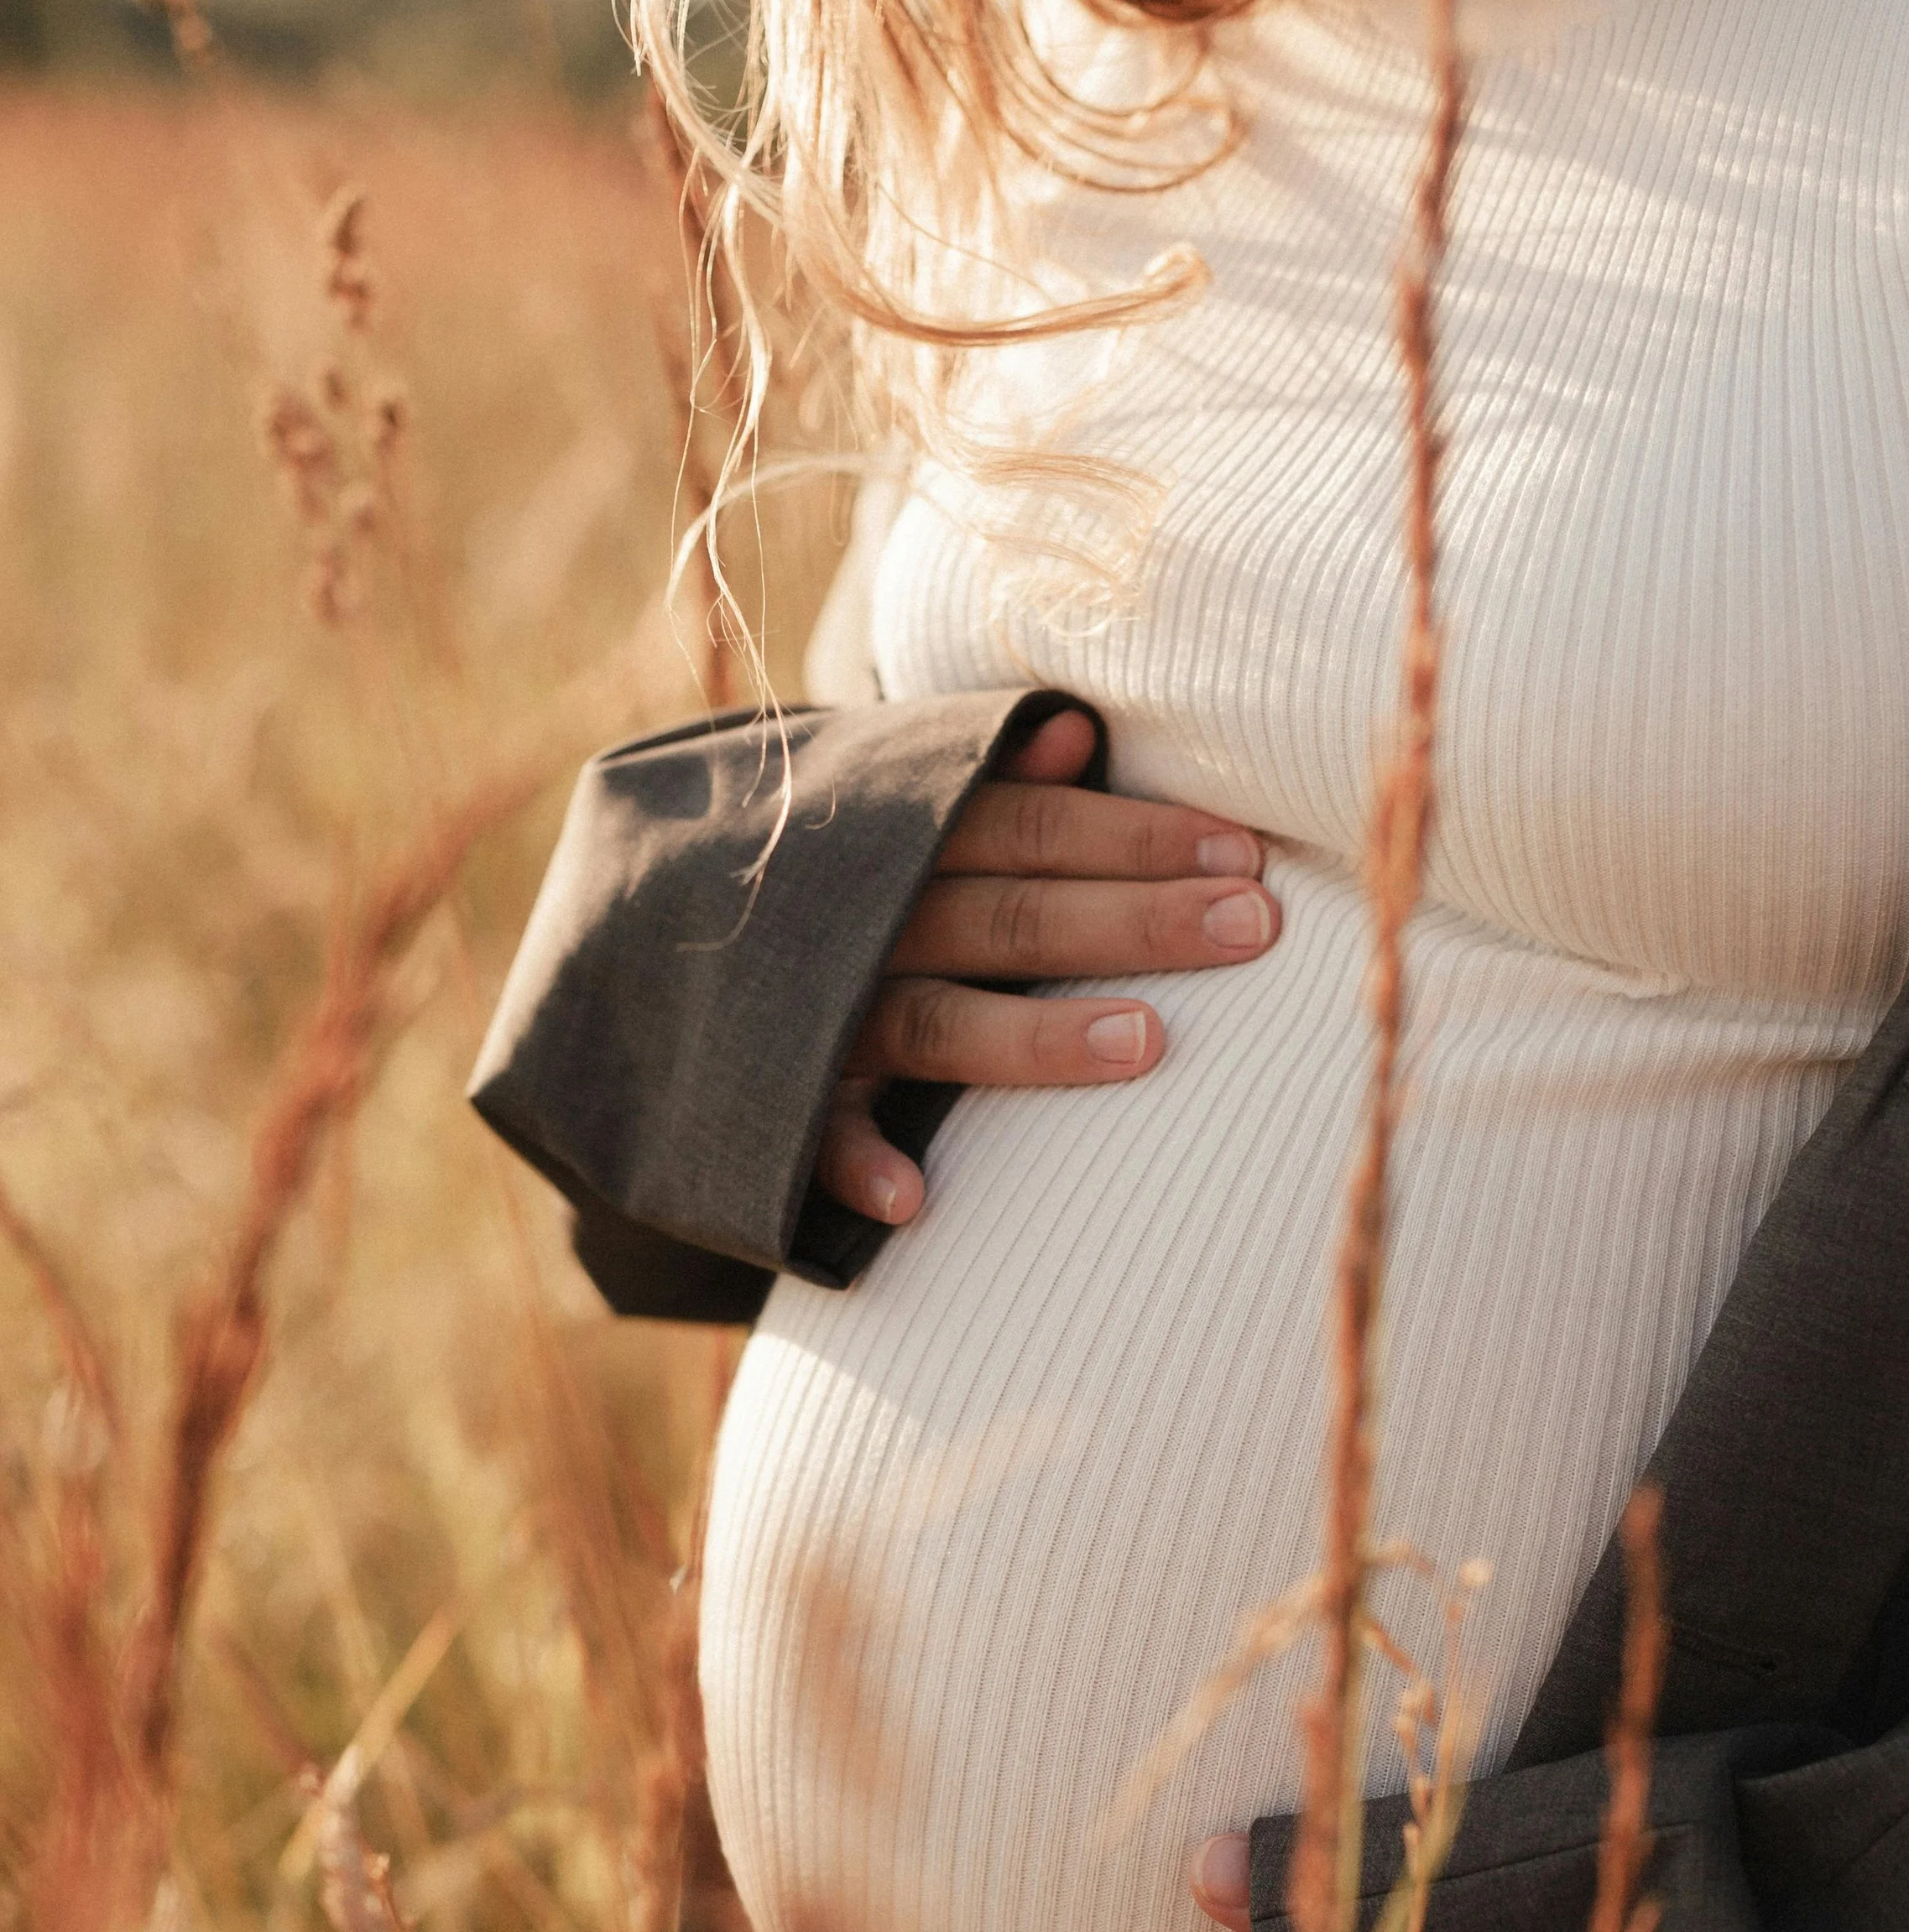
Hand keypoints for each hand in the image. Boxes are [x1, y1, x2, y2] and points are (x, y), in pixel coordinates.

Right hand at [814, 709, 1280, 1226]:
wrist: (633, 942)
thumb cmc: (810, 880)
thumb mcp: (875, 805)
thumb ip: (975, 782)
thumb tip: (1077, 730)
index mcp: (896, 838)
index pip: (1030, 827)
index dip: (1135, 836)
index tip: (1243, 852)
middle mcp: (862, 920)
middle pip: (1010, 917)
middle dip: (1134, 918)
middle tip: (1253, 927)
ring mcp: (819, 1015)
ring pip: (935, 1023)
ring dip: (1035, 1037)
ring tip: (1148, 1045)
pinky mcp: (774, 1104)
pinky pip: (813, 1139)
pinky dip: (858, 1166)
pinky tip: (916, 1201)